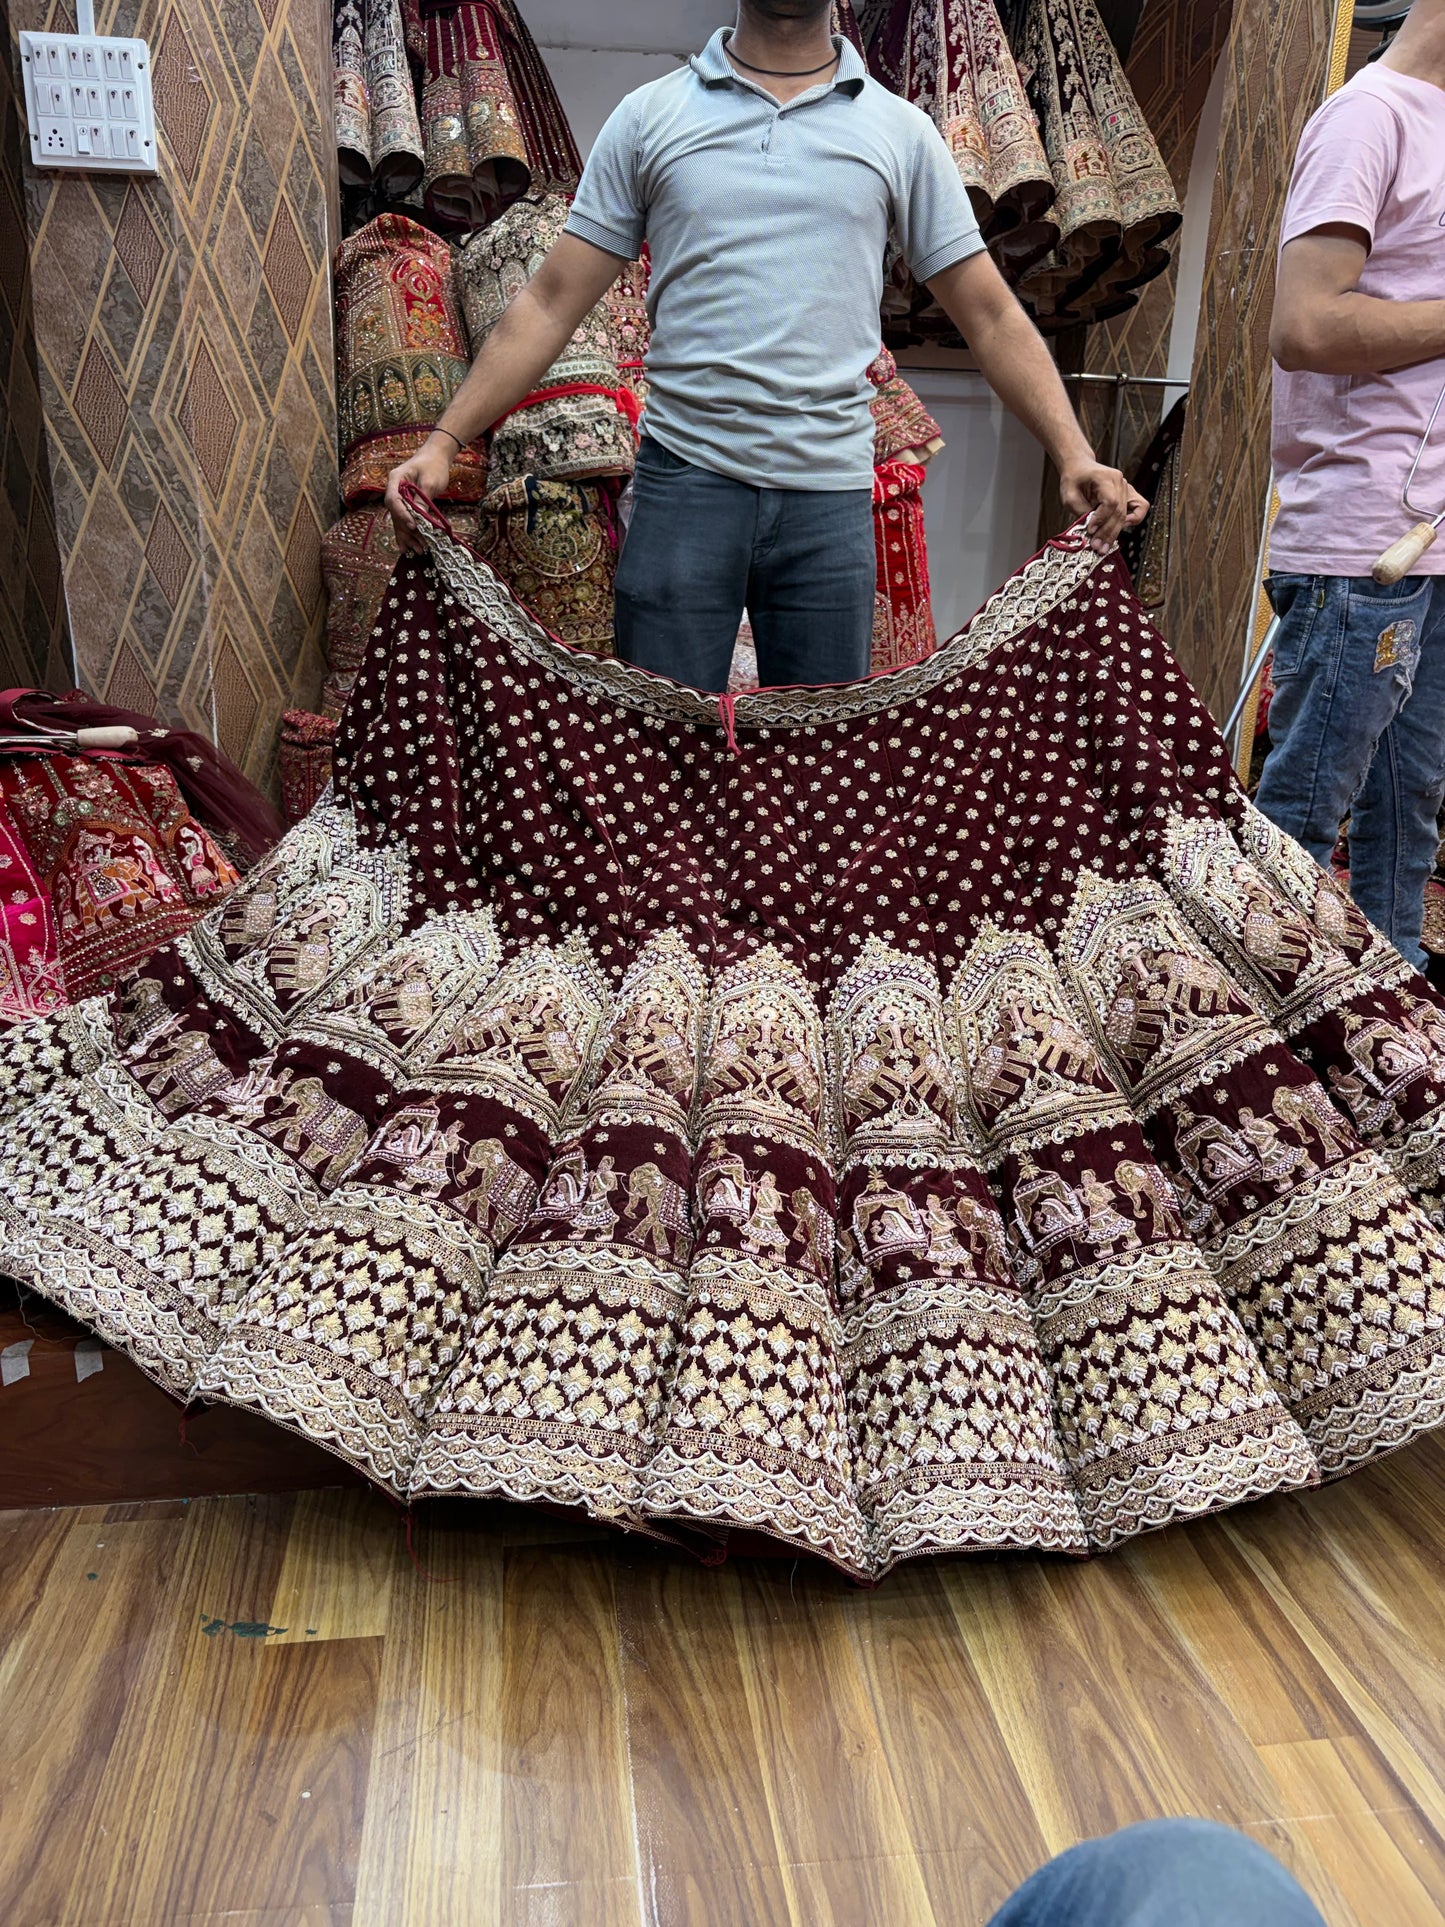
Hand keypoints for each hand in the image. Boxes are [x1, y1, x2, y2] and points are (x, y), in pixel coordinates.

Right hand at [384, 435, 456, 552]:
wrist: (436, 456)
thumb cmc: (433, 464)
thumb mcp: (430, 481)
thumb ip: (423, 500)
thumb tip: (419, 519)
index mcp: (395, 480)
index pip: (393, 499)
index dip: (402, 514)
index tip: (413, 524)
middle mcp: (393, 490)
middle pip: (395, 514)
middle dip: (406, 531)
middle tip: (418, 546)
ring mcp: (399, 498)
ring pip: (400, 520)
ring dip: (408, 536)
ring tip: (417, 550)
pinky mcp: (407, 504)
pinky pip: (405, 520)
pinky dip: (410, 533)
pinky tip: (411, 546)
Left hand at [1058, 458, 1149, 553]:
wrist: (1079, 468)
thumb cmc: (1074, 479)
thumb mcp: (1069, 496)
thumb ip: (1081, 513)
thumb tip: (1092, 531)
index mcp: (1106, 477)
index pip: (1110, 502)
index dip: (1101, 519)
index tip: (1091, 530)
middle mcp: (1119, 482)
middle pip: (1119, 511)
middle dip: (1108, 532)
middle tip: (1097, 546)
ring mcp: (1126, 488)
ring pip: (1127, 514)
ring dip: (1116, 532)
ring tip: (1104, 545)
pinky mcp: (1128, 496)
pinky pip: (1140, 508)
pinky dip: (1134, 520)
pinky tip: (1121, 529)